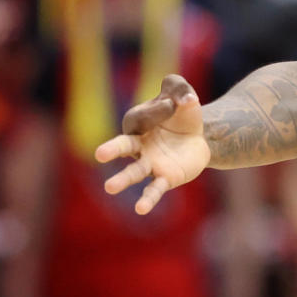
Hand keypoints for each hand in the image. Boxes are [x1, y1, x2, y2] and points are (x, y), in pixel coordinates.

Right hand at [95, 74, 210, 214]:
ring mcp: (150, 163)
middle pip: (122, 146)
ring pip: (134, 172)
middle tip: (99, 154)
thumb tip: (184, 100)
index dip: (160, 109)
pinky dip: (147, 199)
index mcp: (138, 122)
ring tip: (109, 187)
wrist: (197, 136)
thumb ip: (179, 88)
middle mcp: (138, 145)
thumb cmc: (181, 113)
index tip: (174, 103)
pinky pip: (154, 189)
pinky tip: (141, 209)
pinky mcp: (165, 178)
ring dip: (122, 179)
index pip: (143, 116)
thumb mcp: (181, 93)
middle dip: (112, 150)